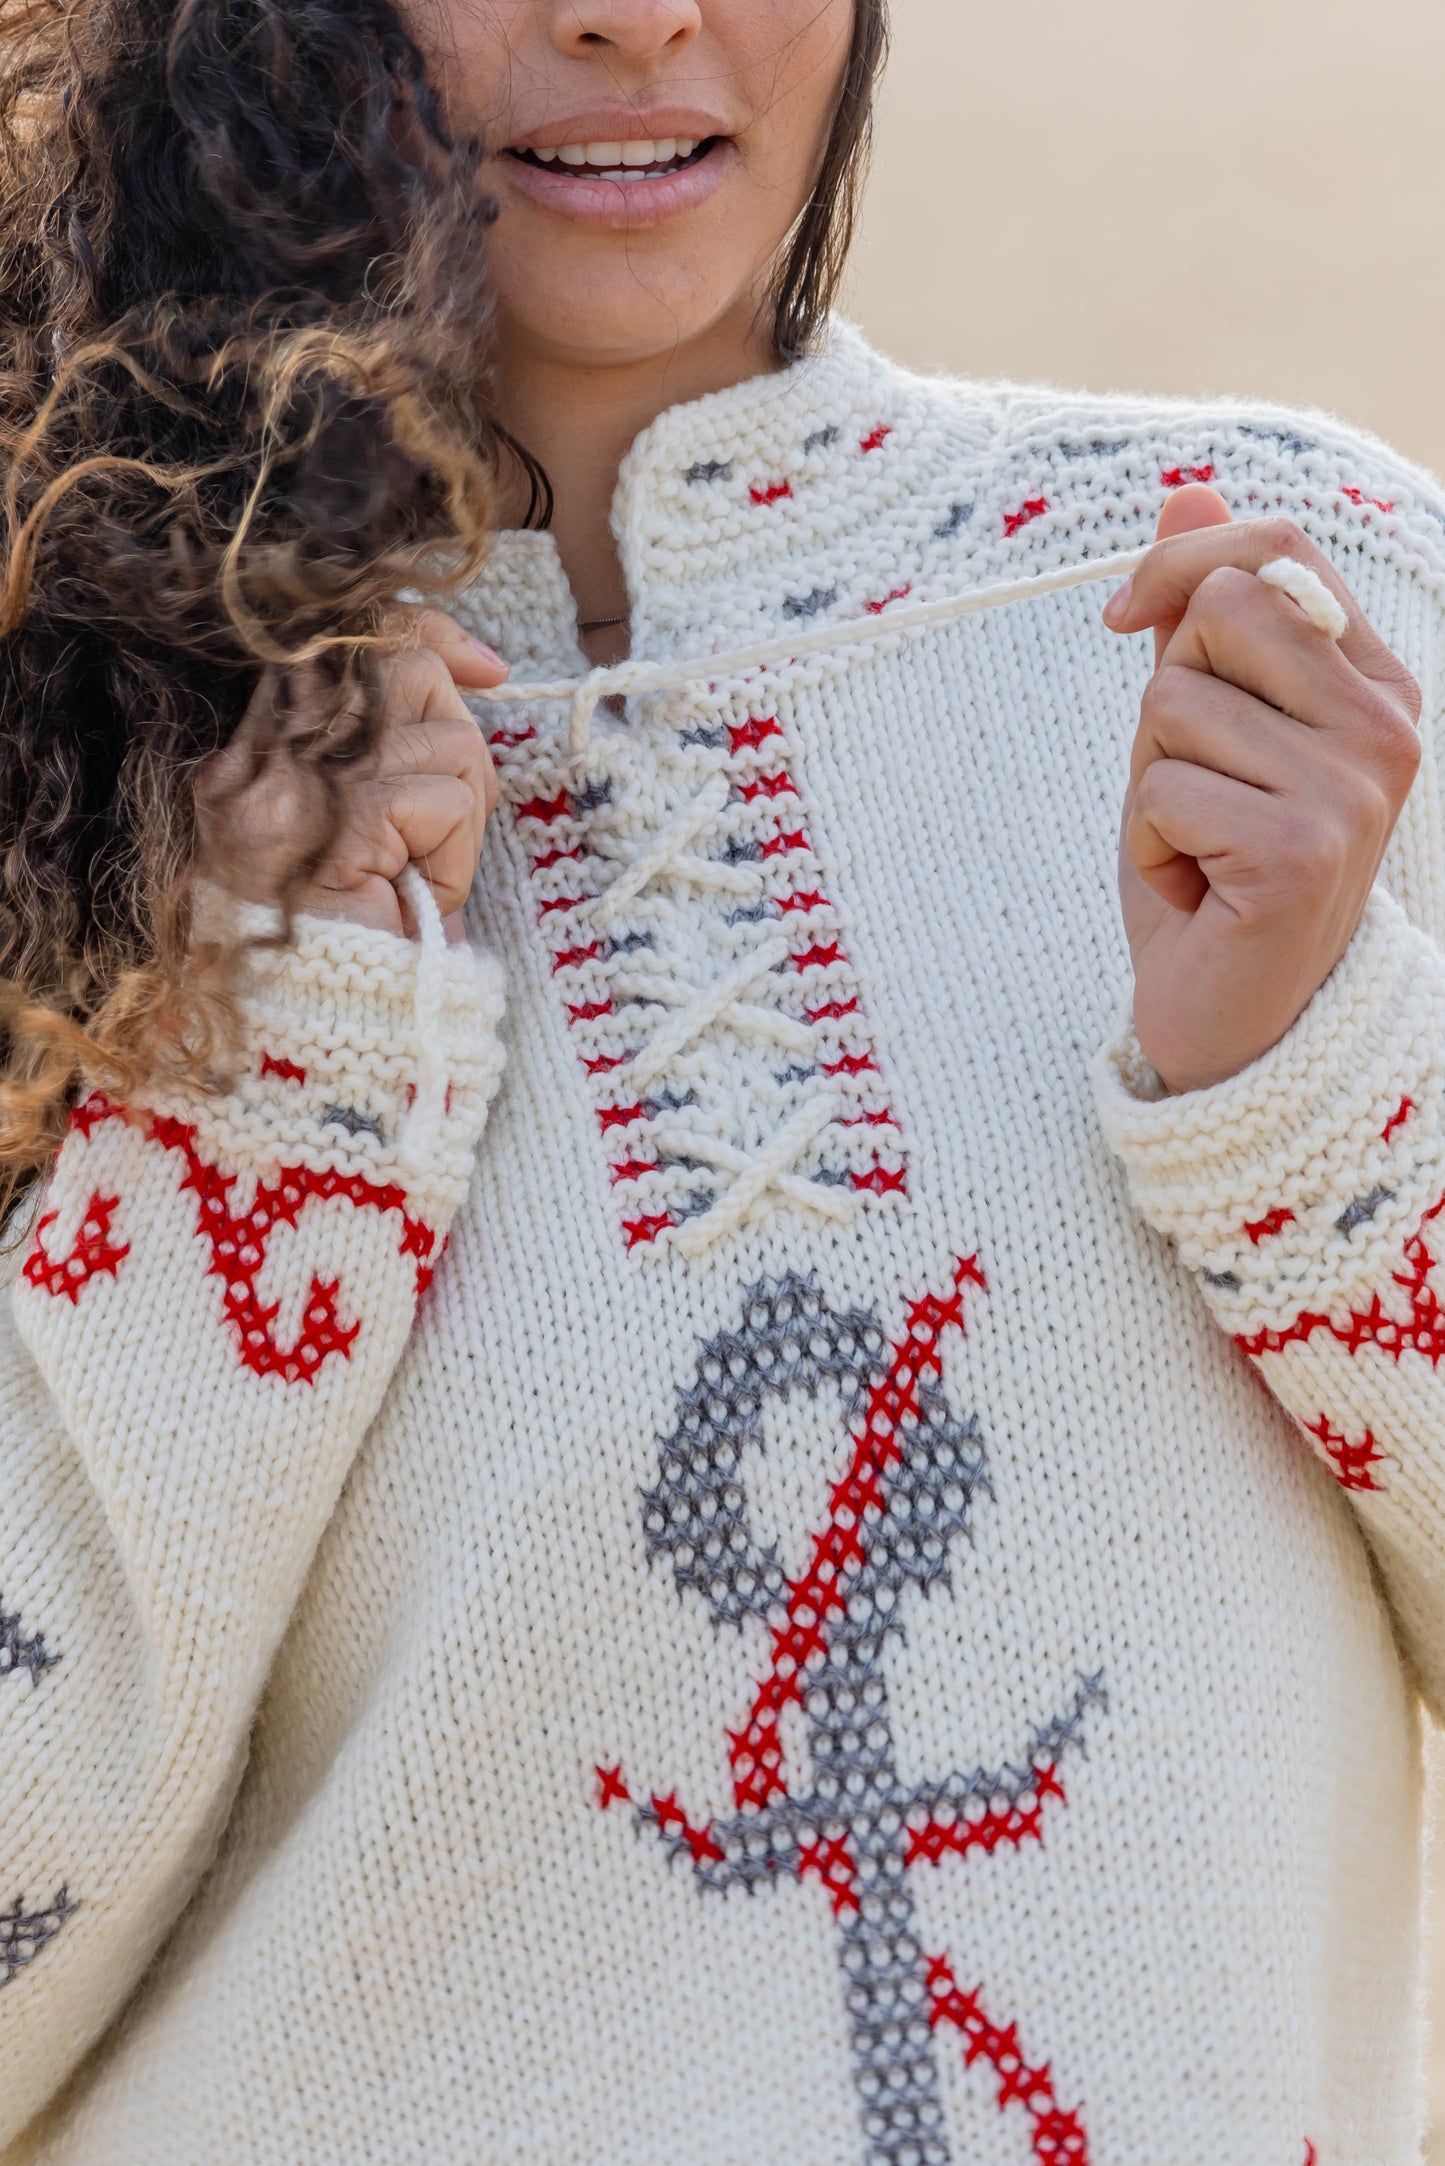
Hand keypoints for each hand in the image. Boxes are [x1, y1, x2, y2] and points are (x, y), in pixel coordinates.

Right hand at [201, 612, 506, 941]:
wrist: (324, 1023)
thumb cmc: (357, 932)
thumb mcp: (378, 821)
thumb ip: (399, 738)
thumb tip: (483, 670)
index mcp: (266, 739)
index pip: (349, 635)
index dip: (428, 633)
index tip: (487, 669)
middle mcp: (269, 747)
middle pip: (409, 668)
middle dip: (458, 740)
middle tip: (446, 820)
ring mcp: (300, 780)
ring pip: (449, 740)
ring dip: (462, 818)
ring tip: (420, 874)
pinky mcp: (344, 820)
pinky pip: (450, 802)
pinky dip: (456, 858)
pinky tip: (417, 896)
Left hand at [1103, 485, 1421, 1092]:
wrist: (1234, 1019)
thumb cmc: (1214, 871)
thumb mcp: (1201, 731)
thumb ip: (1202, 618)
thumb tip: (1182, 489)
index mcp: (1374, 683)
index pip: (1279, 548)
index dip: (1182, 563)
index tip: (1121, 618)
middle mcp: (1385, 725)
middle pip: (1217, 609)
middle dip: (1164, 699)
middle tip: (1190, 786)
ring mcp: (1353, 787)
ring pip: (1174, 700)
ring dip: (1151, 780)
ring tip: (1195, 844)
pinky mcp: (1300, 848)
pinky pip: (1160, 788)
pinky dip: (1148, 843)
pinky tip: (1195, 890)